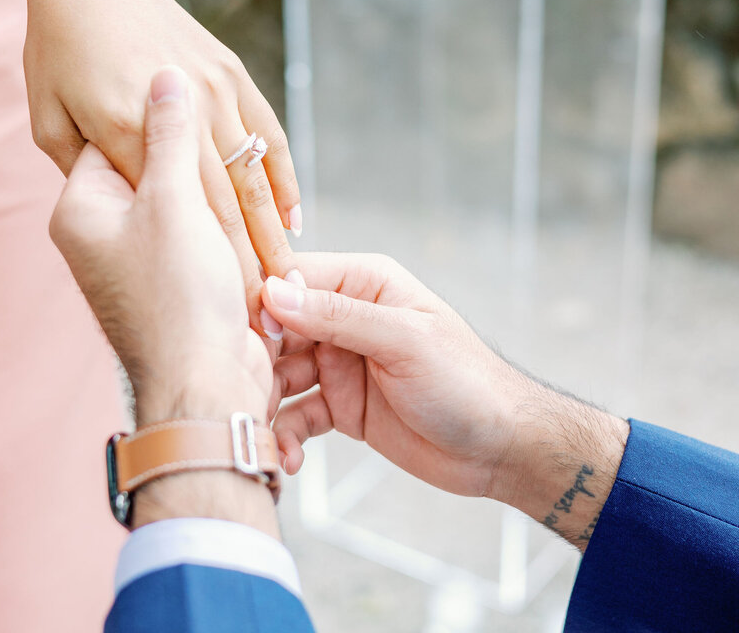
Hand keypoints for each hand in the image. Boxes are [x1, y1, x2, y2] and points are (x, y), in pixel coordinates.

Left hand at [24, 0, 300, 330]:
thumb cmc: (58, 52)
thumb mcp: (48, 121)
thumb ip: (86, 170)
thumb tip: (124, 217)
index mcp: (120, 136)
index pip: (172, 218)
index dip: (204, 265)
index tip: (225, 307)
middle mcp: (175, 115)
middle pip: (223, 204)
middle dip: (252, 261)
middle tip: (274, 306)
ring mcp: (211, 91)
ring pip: (252, 176)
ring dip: (274, 230)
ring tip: (292, 273)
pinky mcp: (232, 74)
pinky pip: (268, 135)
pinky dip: (283, 178)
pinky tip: (293, 215)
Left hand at [48, 67, 271, 424]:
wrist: (202, 389)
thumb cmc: (177, 298)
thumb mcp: (170, 203)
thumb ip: (168, 136)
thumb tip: (167, 77)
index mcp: (83, 209)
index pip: (114, 138)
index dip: (158, 116)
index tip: (194, 90)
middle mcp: (106, 231)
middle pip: (151, 164)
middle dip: (196, 150)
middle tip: (223, 111)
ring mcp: (148, 255)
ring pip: (193, 197)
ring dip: (227, 190)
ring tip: (248, 157)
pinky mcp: (191, 275)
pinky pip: (220, 228)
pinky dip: (247, 220)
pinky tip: (281, 209)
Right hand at [261, 253, 628, 549]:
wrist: (501, 447)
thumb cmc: (467, 382)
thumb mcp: (404, 342)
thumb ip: (338, 316)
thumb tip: (273, 292)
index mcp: (363, 282)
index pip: (292, 277)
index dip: (259, 302)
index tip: (237, 336)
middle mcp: (344, 317)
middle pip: (274, 329)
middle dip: (253, 362)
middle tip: (240, 394)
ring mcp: (339, 363)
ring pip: (278, 376)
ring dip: (265, 405)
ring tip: (259, 435)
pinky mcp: (339, 406)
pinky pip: (296, 415)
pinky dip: (287, 436)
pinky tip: (289, 460)